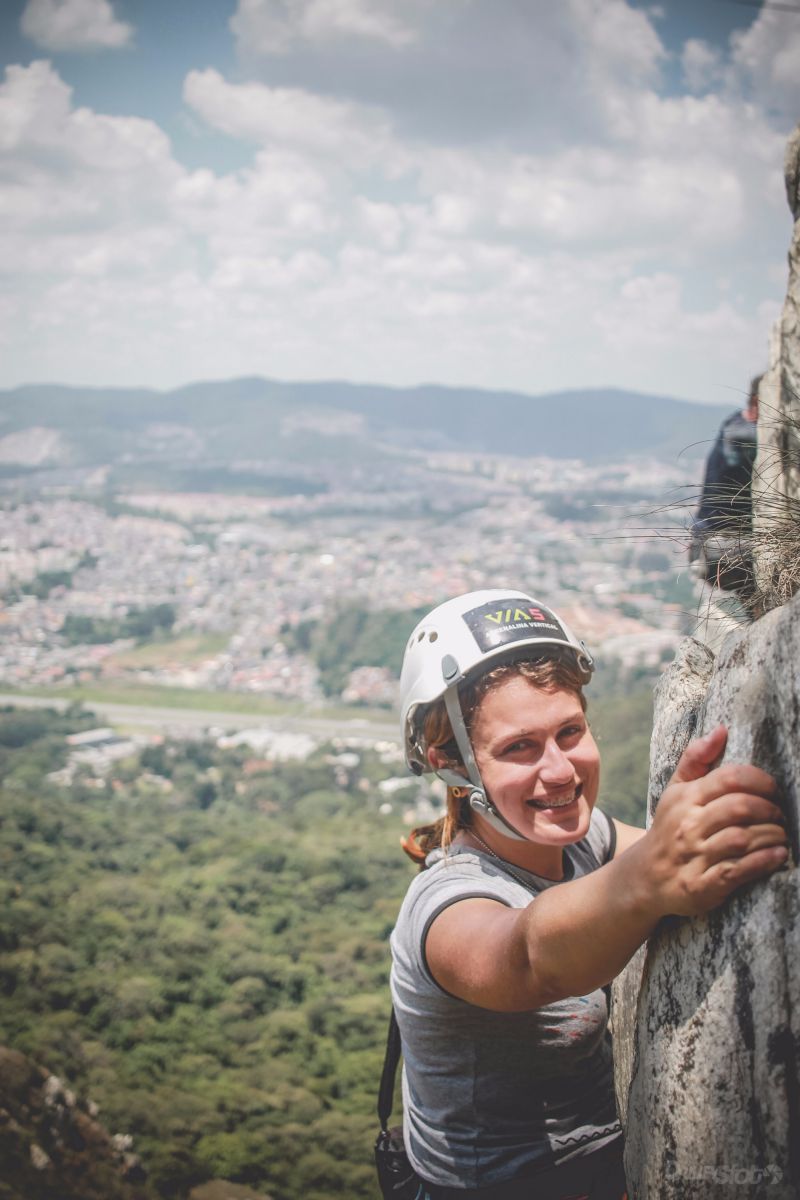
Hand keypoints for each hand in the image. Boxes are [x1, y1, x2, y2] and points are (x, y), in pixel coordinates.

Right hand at [642, 726, 787, 917]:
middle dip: (769, 809)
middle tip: (780, 814)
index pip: (729, 778)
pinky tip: (777, 856)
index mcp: (685, 798)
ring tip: (781, 835)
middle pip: (739, 808)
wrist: (645, 877)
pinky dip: (764, 861)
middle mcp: (689, 826)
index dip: (759, 780)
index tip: (773, 789)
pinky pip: (739, 870)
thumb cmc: (669, 828)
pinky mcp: (702, 885)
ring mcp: (695, 856)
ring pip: (743, 839)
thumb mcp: (675, 791)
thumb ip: (696, 759)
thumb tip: (721, 730)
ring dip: (772, 836)